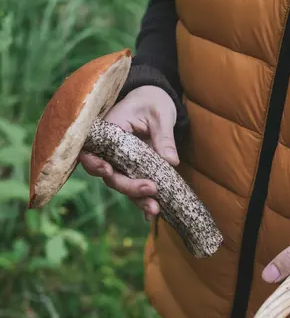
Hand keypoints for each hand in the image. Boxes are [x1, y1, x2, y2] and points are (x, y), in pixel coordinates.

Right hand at [79, 85, 178, 221]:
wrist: (154, 102)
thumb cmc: (152, 103)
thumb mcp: (160, 114)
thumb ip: (164, 136)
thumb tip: (171, 161)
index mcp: (109, 130)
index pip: (91, 150)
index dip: (94, 164)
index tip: (107, 170)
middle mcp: (109, 151)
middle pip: (109, 175)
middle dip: (128, 186)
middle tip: (151, 189)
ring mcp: (119, 163)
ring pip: (122, 185)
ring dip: (137, 199)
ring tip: (155, 209)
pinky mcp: (131, 172)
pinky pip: (133, 188)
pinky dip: (142, 201)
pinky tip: (152, 215)